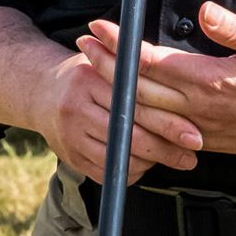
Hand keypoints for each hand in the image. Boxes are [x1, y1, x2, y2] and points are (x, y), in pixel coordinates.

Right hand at [33, 41, 203, 188]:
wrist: (41, 93)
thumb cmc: (86, 76)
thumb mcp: (106, 62)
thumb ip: (135, 72)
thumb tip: (179, 87)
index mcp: (90, 80)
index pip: (137, 105)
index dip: (169, 123)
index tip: (195, 135)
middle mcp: (77, 109)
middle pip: (130, 136)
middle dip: (166, 150)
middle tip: (190, 157)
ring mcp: (71, 136)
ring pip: (119, 158)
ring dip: (150, 163)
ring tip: (170, 158)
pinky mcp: (70, 157)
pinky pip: (107, 173)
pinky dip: (130, 172)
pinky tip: (143, 164)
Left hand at [85, 5, 235, 161]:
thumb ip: (235, 30)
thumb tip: (206, 10)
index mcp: (211, 82)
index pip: (152, 62)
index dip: (121, 44)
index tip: (98, 27)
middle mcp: (199, 109)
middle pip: (138, 88)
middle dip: (105, 65)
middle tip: (82, 44)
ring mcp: (200, 129)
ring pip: (144, 114)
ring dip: (115, 91)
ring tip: (93, 72)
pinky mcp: (206, 141)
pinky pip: (161, 131)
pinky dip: (136, 117)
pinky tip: (126, 107)